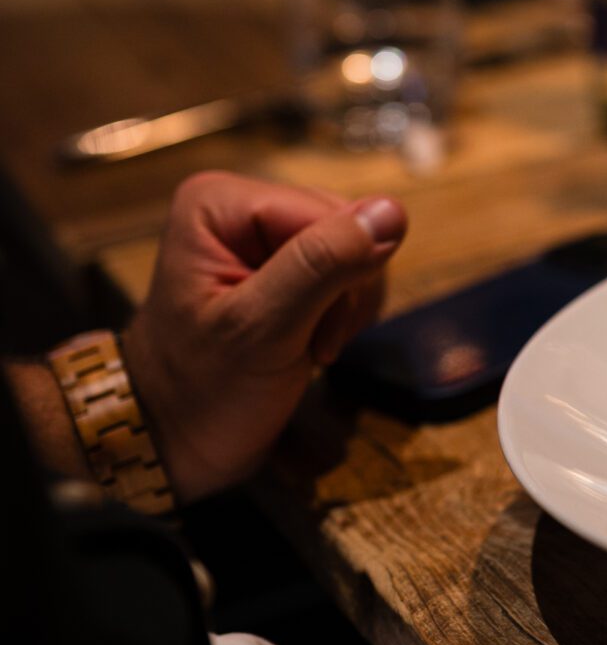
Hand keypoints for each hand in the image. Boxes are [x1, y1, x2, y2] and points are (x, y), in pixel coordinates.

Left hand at [121, 171, 406, 501]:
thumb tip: (393, 210)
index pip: (330, 214)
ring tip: (309, 348)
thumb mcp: (262, 328)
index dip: (342, 272)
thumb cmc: (203, 390)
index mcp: (219, 203)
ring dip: (346, 309)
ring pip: (355, 251)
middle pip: (346, 228)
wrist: (175, 441)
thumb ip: (322, 264)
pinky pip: (347, 271)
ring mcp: (261, 236)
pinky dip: (343, 314)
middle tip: (312, 346)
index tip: (315, 336)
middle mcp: (240, 207)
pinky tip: (313, 343)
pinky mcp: (282, 265)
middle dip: (344, 294)